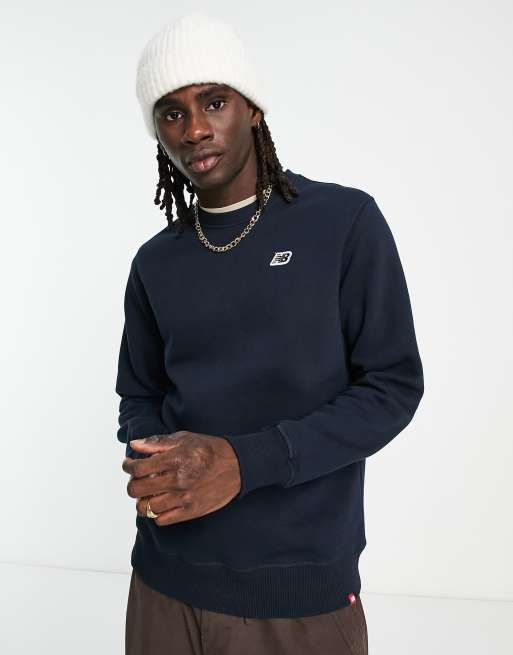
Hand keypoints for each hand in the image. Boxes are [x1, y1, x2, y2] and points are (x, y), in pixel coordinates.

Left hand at [122, 431, 240, 525]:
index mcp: (175, 459)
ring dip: (142, 501)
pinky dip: (156, 513)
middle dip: (132, 484)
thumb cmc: (211, 450)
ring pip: (147, 508)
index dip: (128, 466)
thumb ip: (157, 442)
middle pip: (137, 490)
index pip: (138, 468)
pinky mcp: (191, 511)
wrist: (238, 466)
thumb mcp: (185, 438)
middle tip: (137, 480)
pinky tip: (161, 503)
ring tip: (148, 493)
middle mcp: (177, 480)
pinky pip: (162, 520)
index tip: (129, 465)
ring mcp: (184, 498)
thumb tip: (134, 445)